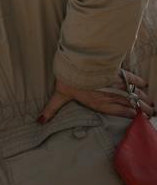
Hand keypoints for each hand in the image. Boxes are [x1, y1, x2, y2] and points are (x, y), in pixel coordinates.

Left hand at [38, 71, 154, 123]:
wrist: (75, 63)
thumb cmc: (67, 80)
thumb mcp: (58, 95)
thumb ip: (51, 109)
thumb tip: (39, 121)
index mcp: (96, 101)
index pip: (115, 110)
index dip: (126, 114)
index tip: (137, 117)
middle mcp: (107, 94)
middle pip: (127, 102)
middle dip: (139, 108)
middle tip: (151, 113)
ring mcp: (112, 82)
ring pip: (130, 92)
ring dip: (141, 97)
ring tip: (151, 103)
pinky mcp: (114, 71)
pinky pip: (128, 77)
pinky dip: (136, 81)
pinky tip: (144, 84)